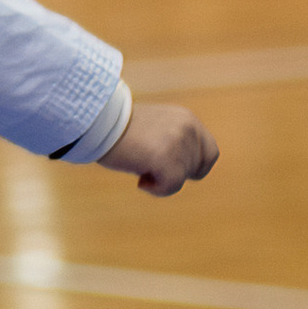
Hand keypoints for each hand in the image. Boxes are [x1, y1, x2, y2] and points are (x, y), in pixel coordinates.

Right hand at [98, 101, 217, 195]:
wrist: (97, 123)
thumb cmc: (119, 130)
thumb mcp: (156, 129)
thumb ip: (174, 142)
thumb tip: (184, 170)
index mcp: (187, 119)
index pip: (210, 153)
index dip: (195, 168)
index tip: (173, 171)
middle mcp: (187, 128)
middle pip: (195, 169)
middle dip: (173, 174)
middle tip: (147, 167)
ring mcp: (178, 141)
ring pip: (183, 179)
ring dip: (162, 181)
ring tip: (140, 168)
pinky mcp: (165, 156)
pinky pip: (172, 185)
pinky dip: (157, 189)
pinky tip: (140, 181)